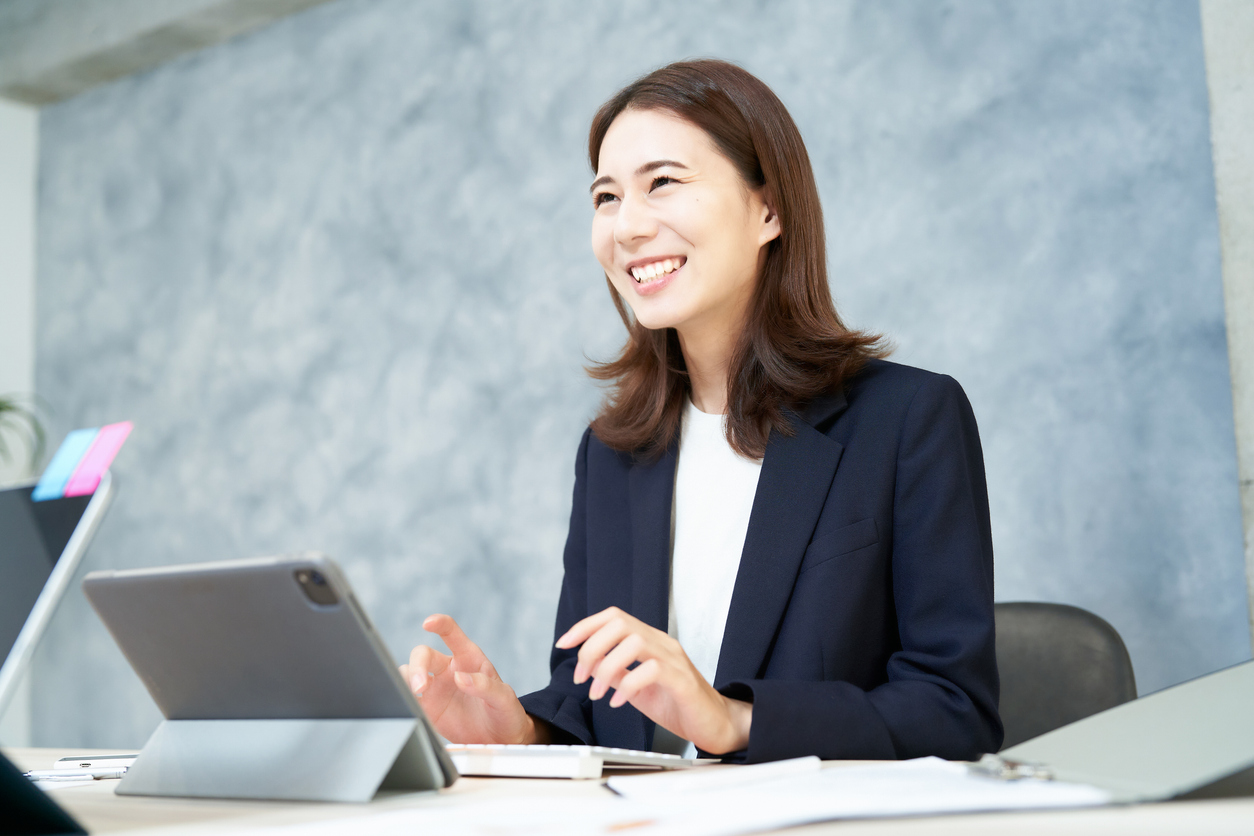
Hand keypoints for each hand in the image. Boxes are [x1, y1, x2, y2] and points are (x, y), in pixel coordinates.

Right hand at [400, 614, 546, 744]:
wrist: (499, 738)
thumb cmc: (504, 711)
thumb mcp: (503, 698)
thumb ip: (485, 686)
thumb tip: (460, 678)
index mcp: (469, 658)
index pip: (452, 633)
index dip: (440, 624)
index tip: (428, 623)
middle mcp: (448, 669)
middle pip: (422, 654)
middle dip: (417, 666)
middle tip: (420, 686)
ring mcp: (435, 687)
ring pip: (409, 672)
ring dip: (407, 679)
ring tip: (414, 694)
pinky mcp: (427, 706)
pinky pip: (408, 696)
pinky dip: (402, 697)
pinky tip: (407, 704)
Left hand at [557, 606, 751, 753]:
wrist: (714, 724)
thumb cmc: (676, 704)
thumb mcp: (636, 686)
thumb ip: (615, 672)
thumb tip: (588, 664)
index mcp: (650, 641)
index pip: (614, 617)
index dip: (584, 626)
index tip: (564, 644)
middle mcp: (662, 643)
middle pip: (619, 623)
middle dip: (591, 647)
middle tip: (581, 677)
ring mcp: (674, 659)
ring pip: (633, 642)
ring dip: (606, 668)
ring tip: (599, 693)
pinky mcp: (682, 680)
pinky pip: (651, 670)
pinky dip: (628, 685)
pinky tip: (619, 702)